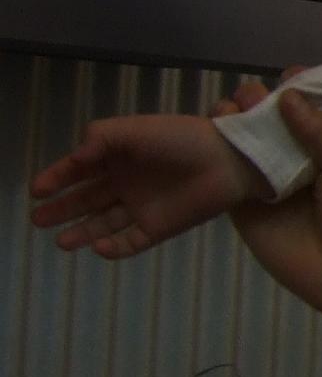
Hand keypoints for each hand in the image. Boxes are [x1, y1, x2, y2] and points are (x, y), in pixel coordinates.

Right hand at [30, 112, 262, 256]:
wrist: (229, 161)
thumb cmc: (182, 139)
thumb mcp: (135, 129)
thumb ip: (100, 138)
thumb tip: (74, 158)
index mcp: (119, 157)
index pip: (80, 170)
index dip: (57, 178)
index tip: (36, 190)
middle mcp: (127, 183)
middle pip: (86, 200)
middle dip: (61, 209)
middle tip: (37, 218)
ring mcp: (142, 207)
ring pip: (103, 224)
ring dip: (82, 232)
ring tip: (60, 241)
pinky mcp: (159, 228)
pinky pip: (130, 242)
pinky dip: (114, 247)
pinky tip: (98, 247)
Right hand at [210, 72, 321, 319]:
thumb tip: (288, 96)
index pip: (304, 102)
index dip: (294, 85)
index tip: (288, 77)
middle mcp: (290, 151)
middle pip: (264, 112)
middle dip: (255, 97)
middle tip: (251, 100)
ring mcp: (261, 172)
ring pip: (238, 134)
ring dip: (230, 117)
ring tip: (228, 114)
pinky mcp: (238, 198)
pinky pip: (219, 168)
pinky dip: (209, 149)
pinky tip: (206, 137)